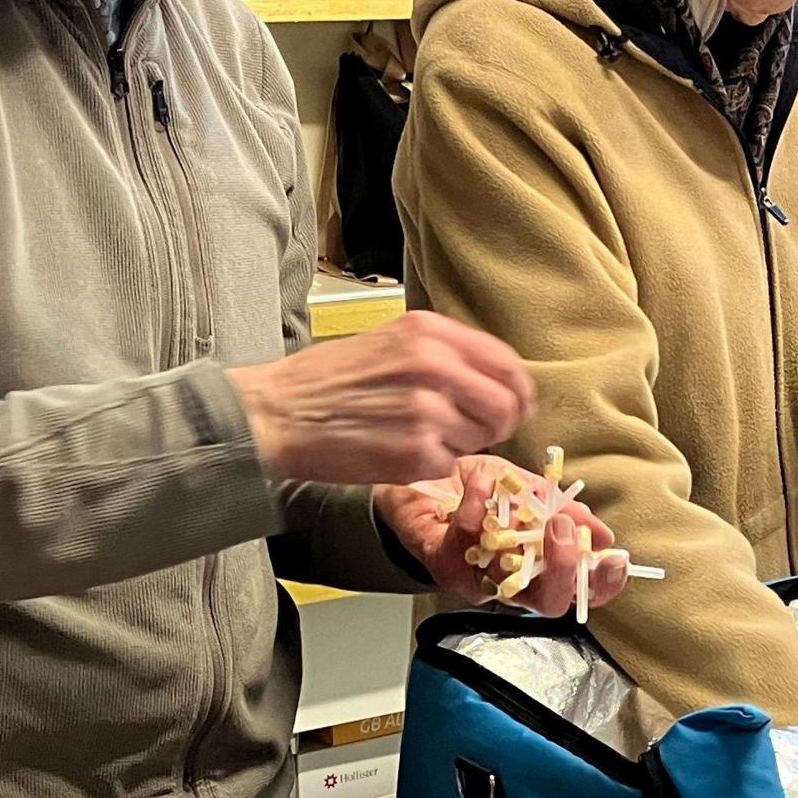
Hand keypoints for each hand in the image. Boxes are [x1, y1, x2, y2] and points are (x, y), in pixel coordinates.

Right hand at [226, 311, 535, 485]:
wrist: (277, 413)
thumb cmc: (327, 379)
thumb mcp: (388, 340)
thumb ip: (443, 352)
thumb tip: (495, 376)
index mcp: (429, 333)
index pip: (507, 361)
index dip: (519, 389)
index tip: (518, 403)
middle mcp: (434, 366)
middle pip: (507, 404)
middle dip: (501, 423)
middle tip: (481, 431)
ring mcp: (427, 412)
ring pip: (482, 438)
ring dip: (463, 444)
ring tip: (424, 437)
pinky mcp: (415, 454)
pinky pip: (450, 464)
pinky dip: (435, 465)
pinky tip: (403, 452)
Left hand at [375, 456, 630, 616]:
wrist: (420, 473)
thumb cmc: (475, 486)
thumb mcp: (524, 487)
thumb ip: (559, 508)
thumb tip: (600, 533)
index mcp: (537, 564)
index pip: (578, 589)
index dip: (602, 583)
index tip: (615, 559)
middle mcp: (509, 581)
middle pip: (549, 604)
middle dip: (565, 572)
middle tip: (565, 532)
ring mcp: (476, 578)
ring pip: (507, 588)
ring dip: (527, 545)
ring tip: (532, 508)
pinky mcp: (444, 563)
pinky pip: (466, 543)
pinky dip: (479, 507)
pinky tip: (484, 482)